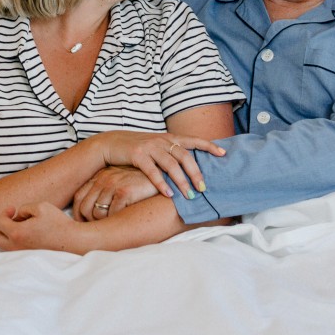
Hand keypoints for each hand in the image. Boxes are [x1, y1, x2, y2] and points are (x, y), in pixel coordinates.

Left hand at [0, 201, 83, 252]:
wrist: (72, 240)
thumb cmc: (57, 222)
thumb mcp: (40, 206)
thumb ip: (24, 208)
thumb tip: (18, 215)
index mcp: (17, 233)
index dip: (5, 213)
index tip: (14, 209)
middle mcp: (16, 247)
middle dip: (2, 226)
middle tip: (15, 219)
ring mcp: (22, 254)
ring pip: (4, 246)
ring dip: (9, 234)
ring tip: (22, 226)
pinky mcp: (28, 257)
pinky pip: (14, 249)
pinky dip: (16, 241)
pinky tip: (29, 234)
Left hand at [73, 167, 156, 220]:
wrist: (162, 176)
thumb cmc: (138, 184)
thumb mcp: (117, 183)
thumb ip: (103, 193)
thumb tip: (87, 215)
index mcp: (99, 176)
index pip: (78, 197)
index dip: (78, 213)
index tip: (85, 223)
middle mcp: (103, 179)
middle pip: (84, 207)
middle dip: (89, 222)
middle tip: (100, 228)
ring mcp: (113, 184)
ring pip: (97, 213)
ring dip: (105, 222)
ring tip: (115, 223)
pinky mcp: (124, 191)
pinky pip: (112, 213)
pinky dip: (117, 219)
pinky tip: (125, 218)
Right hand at [97, 130, 223, 198]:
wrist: (110, 143)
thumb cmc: (136, 148)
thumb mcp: (156, 146)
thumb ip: (171, 153)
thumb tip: (190, 165)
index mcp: (169, 138)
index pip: (193, 140)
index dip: (209, 146)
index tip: (223, 154)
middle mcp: (162, 140)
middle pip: (185, 156)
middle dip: (196, 173)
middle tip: (204, 188)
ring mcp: (150, 147)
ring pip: (171, 165)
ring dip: (182, 182)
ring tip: (189, 196)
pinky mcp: (137, 155)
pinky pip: (153, 171)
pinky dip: (162, 184)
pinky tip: (168, 194)